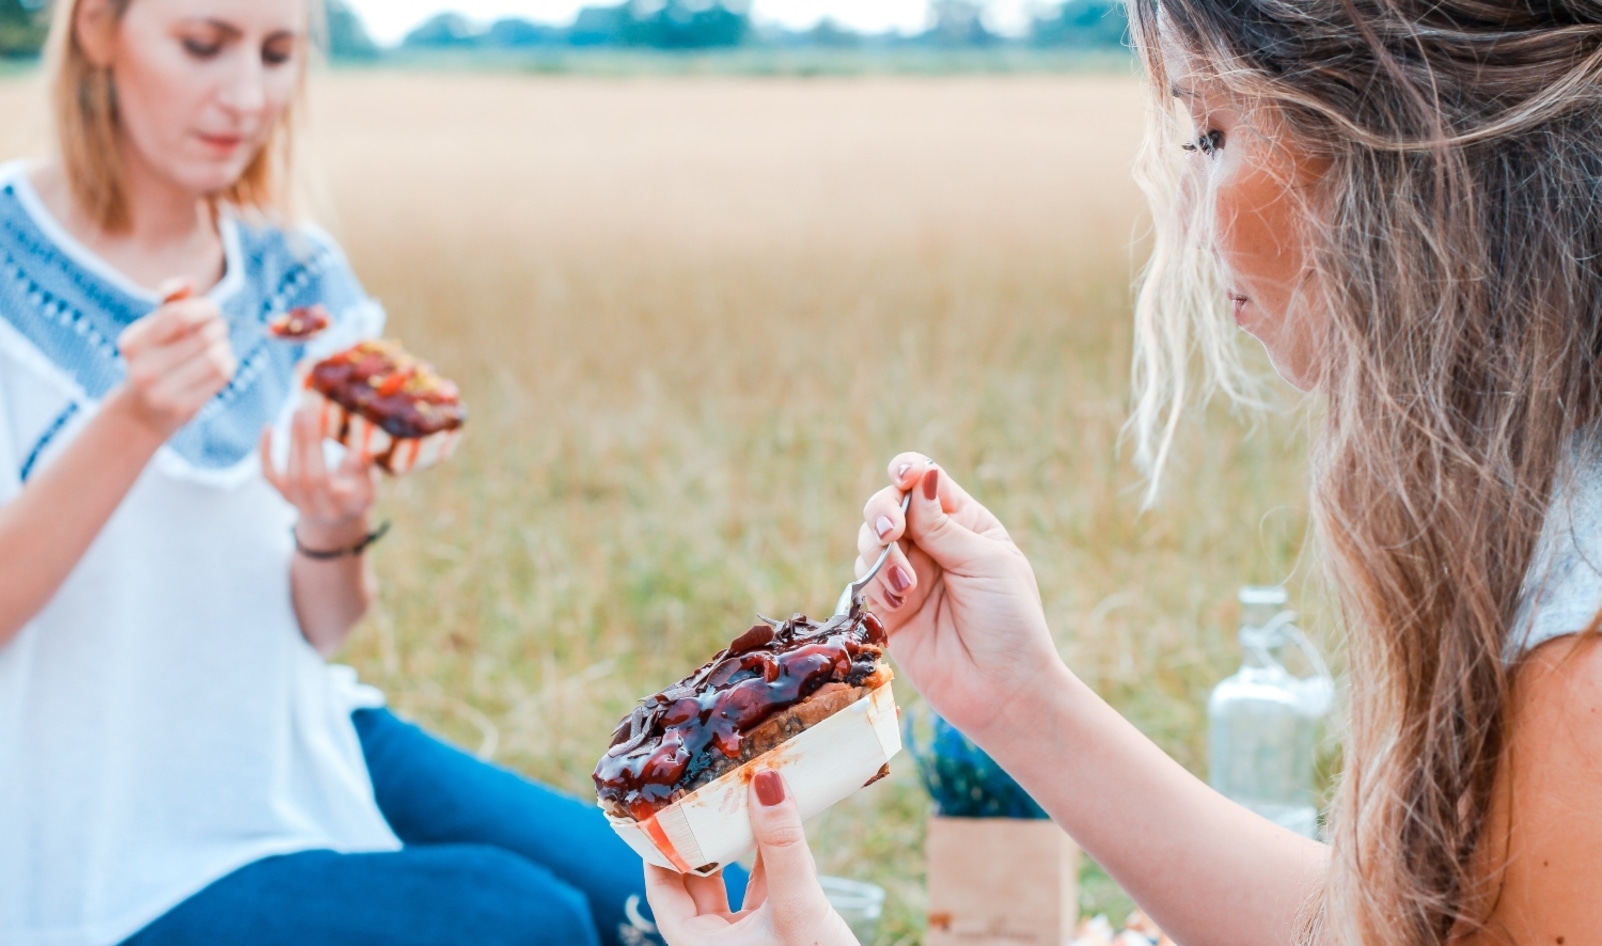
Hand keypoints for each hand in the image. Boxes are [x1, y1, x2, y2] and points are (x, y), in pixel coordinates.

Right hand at [110, 279, 236, 438]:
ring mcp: (161, 392)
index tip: (212, 310)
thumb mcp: (154, 330)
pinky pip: (221, 376)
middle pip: (202, 336)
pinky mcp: (182, 408)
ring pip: (215, 356)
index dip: (204, 308)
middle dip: (218, 327)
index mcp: (132, 343)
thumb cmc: (155, 360)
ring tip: (219, 346)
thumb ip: (170, 303)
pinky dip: (228, 364)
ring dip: (224, 347)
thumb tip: (188, 282)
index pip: (178, 315)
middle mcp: (142, 368)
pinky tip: (221, 363)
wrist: (143, 413)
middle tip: (219, 329)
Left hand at [260, 403, 377, 547]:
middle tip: (311, 411)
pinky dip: (265, 451)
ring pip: (292, 471)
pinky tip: (268, 427)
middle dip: (310, 442)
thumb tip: (361, 450)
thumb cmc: (355, 496)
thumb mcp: (369, 486)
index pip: (349, 489)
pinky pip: (269, 473)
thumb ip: (365, 469)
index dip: (351, 466)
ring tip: (299, 411)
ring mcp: (297, 501)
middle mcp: (319, 508)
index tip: (353, 441)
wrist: (330, 520)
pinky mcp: (282, 493)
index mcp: (345, 507)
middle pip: (311, 476)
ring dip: (295, 439)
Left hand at [645, 771, 858, 945]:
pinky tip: (782, 822)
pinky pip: (768, 887)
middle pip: (696, 878)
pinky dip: (772, 856)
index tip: (662, 801)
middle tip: (704, 788)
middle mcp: (717, 942)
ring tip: (741, 796)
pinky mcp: (782, 933)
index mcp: (698, 945)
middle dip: (703, 834)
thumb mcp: (797, 908)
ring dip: (741, 841)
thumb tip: (767, 781)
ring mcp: (750, 938)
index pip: (661, 886)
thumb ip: (783, 848)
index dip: (659, 844)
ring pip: (735, 881)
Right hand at [856, 454, 1061, 744]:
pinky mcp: (887, 608)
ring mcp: (907, 575)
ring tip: (906, 583)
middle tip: (893, 531)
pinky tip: (898, 601)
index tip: (904, 477)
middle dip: (883, 511)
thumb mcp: (984, 562)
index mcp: (964, 523)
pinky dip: (875, 582)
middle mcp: (932, 544)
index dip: (907, 471)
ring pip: (869, 539)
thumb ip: (942, 525)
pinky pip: (863, 578)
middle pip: (887, 505)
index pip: (925, 482)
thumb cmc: (1010, 623)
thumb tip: (921, 476)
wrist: (1002, 690)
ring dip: (880, 552)